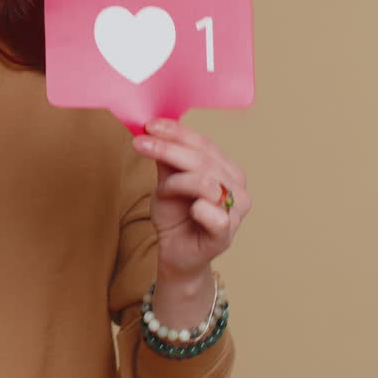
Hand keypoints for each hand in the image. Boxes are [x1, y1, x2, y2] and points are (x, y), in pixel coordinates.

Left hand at [132, 118, 250, 277]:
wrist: (175, 253)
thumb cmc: (176, 216)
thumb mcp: (166, 181)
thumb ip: (167, 160)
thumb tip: (155, 130)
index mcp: (226, 169)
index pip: (203, 144)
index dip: (177, 132)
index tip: (150, 125)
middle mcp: (237, 187)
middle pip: (203, 160)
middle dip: (168, 150)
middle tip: (140, 143)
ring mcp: (235, 212)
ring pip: (206, 183)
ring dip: (176, 183)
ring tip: (163, 192)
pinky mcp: (226, 235)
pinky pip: (215, 216)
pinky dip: (200, 210)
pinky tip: (192, 211)